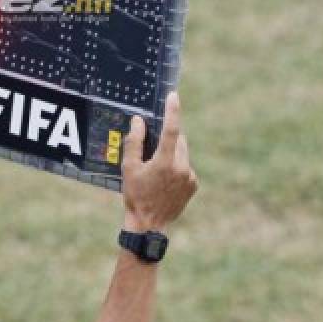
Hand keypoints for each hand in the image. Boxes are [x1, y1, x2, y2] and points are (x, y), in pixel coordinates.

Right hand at [121, 92, 197, 231]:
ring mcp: (190, 177)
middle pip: (177, 140)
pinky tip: (164, 180)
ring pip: (182, 153)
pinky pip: (185, 166)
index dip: (172, 111)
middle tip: (152, 148)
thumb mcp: (129, 169)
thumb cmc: (135, 196)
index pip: (171, 130)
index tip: (173, 96)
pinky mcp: (194, 185)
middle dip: (167, 138)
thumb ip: (134, 143)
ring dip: (171, 153)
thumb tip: (138, 122)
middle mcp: (182, 168)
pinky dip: (176, 166)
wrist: (149, 225)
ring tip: (156, 169)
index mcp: (165, 162)